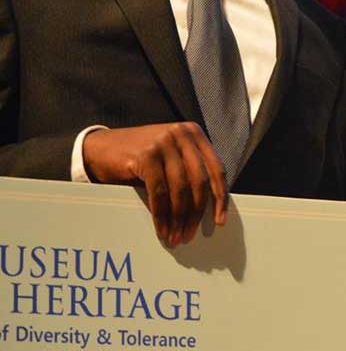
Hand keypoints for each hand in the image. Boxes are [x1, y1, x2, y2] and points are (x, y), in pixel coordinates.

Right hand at [83, 123, 227, 246]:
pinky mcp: (146, 156)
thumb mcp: (171, 157)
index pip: (216, 169)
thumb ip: (189, 171)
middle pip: (199, 181)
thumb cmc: (140, 157)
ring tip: (177, 237)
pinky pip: (160, 193)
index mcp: (194, 134)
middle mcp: (182, 134)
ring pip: (181, 189)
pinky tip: (162, 229)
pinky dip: (162, 215)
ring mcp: (164, 143)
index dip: (220, 198)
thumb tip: (209, 208)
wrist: (99, 148)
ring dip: (179, 218)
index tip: (219, 221)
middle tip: (190, 234)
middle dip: (197, 212)